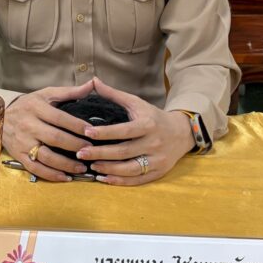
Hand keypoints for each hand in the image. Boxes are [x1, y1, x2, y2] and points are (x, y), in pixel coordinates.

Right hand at [4, 80, 94, 181]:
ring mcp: (23, 142)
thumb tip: (93, 84)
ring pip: (46, 156)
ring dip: (65, 164)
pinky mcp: (18, 155)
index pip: (60, 118)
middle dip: (75, 146)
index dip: (77, 126)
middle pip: (55, 138)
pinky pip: (36, 168)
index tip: (92, 132)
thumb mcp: (46, 94)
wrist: (0, 116)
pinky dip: (51, 175)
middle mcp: (28, 125)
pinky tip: (65, 177)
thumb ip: (70, 91)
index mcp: (36, 108)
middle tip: (91, 151)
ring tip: (82, 167)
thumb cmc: (29, 105)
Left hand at [75, 77, 195, 184]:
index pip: (124, 130)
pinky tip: (104, 178)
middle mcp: (154, 143)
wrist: (181, 132)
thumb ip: (114, 94)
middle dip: (101, 154)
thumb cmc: (152, 116)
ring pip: (130, 169)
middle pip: (124, 152)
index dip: (105, 133)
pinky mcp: (158, 172)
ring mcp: (157, 160)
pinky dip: (120, 181)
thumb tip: (93, 80)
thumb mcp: (136, 103)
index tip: (86, 133)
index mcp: (148, 125)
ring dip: (109, 169)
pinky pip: (137, 180)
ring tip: (91, 166)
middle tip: (80, 153)